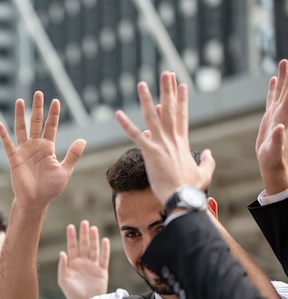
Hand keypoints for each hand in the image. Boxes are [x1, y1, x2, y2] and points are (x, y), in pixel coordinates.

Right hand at [0, 91, 85, 208]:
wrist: (35, 201)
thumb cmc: (50, 188)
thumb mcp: (65, 171)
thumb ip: (73, 155)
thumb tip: (83, 139)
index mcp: (48, 148)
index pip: (51, 126)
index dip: (53, 114)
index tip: (55, 101)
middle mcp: (35, 146)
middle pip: (36, 122)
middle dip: (38, 108)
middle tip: (39, 93)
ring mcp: (24, 151)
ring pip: (21, 128)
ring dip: (20, 115)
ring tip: (20, 100)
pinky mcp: (14, 159)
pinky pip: (8, 144)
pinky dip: (3, 135)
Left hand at [58, 221, 109, 298]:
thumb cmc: (72, 293)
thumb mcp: (63, 280)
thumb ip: (62, 267)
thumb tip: (62, 252)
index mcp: (73, 263)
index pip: (72, 247)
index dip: (72, 237)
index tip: (71, 226)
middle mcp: (83, 262)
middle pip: (84, 245)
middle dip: (84, 234)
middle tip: (84, 222)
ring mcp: (93, 266)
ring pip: (94, 249)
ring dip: (94, 239)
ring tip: (93, 228)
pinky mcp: (102, 271)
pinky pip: (104, 258)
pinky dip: (105, 249)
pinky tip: (104, 240)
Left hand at [114, 72, 214, 203]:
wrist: (183, 199)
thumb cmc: (192, 189)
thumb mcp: (205, 173)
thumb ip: (208, 161)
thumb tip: (208, 152)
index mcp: (183, 143)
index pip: (182, 116)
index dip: (181, 100)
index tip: (182, 85)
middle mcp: (172, 140)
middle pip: (169, 109)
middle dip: (168, 90)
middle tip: (166, 73)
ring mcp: (161, 145)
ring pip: (152, 117)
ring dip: (146, 99)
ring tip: (141, 83)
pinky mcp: (150, 153)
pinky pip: (136, 136)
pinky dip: (126, 124)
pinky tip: (118, 113)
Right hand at [256, 59, 287, 194]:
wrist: (273, 165)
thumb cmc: (274, 161)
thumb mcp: (273, 152)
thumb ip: (277, 140)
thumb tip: (280, 129)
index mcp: (283, 117)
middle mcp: (282, 113)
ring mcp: (277, 114)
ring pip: (281, 91)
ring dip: (284, 77)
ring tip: (284, 62)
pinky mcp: (271, 118)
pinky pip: (273, 98)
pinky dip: (274, 88)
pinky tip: (275, 79)